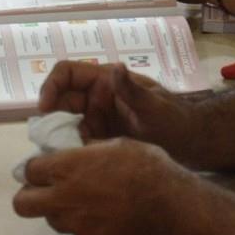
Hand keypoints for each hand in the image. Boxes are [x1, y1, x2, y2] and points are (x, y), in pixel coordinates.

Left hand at [13, 139, 194, 234]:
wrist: (170, 203)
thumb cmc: (145, 165)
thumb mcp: (114, 144)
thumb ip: (86, 150)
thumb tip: (74, 150)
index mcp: (67, 166)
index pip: (28, 169)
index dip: (34, 167)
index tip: (43, 167)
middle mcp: (64, 197)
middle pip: (22, 202)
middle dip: (29, 194)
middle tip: (44, 189)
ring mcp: (76, 223)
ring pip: (48, 218)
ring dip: (56, 209)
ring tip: (77, 201)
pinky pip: (73, 232)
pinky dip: (79, 223)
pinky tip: (98, 214)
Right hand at [37, 61, 196, 158]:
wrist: (190, 145)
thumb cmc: (174, 119)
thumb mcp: (154, 106)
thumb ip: (133, 90)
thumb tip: (116, 69)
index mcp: (105, 80)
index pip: (67, 73)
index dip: (50, 86)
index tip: (44, 109)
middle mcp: (96, 97)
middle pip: (60, 101)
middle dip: (50, 118)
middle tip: (46, 142)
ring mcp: (96, 119)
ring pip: (64, 124)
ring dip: (56, 138)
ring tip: (56, 157)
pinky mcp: (98, 139)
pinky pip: (75, 142)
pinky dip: (68, 152)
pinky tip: (70, 166)